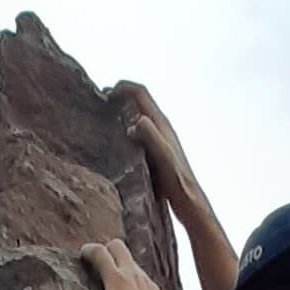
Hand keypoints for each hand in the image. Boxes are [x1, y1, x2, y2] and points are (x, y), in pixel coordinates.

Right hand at [111, 82, 197, 212]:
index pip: (141, 93)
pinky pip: (139, 133)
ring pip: (138, 116)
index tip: (105, 93)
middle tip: (100, 102)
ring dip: (122, 112)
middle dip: (120, 96)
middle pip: (139, 101)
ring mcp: (160, 139)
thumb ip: (151, 137)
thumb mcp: (163, 157)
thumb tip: (136, 120)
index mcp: (162, 124)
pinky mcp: (157, 152)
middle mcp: (161, 128)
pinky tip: (116, 143)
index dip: (123, 87)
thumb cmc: (177, 181)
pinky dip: (126, 129)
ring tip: (104, 118)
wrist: (189, 201)